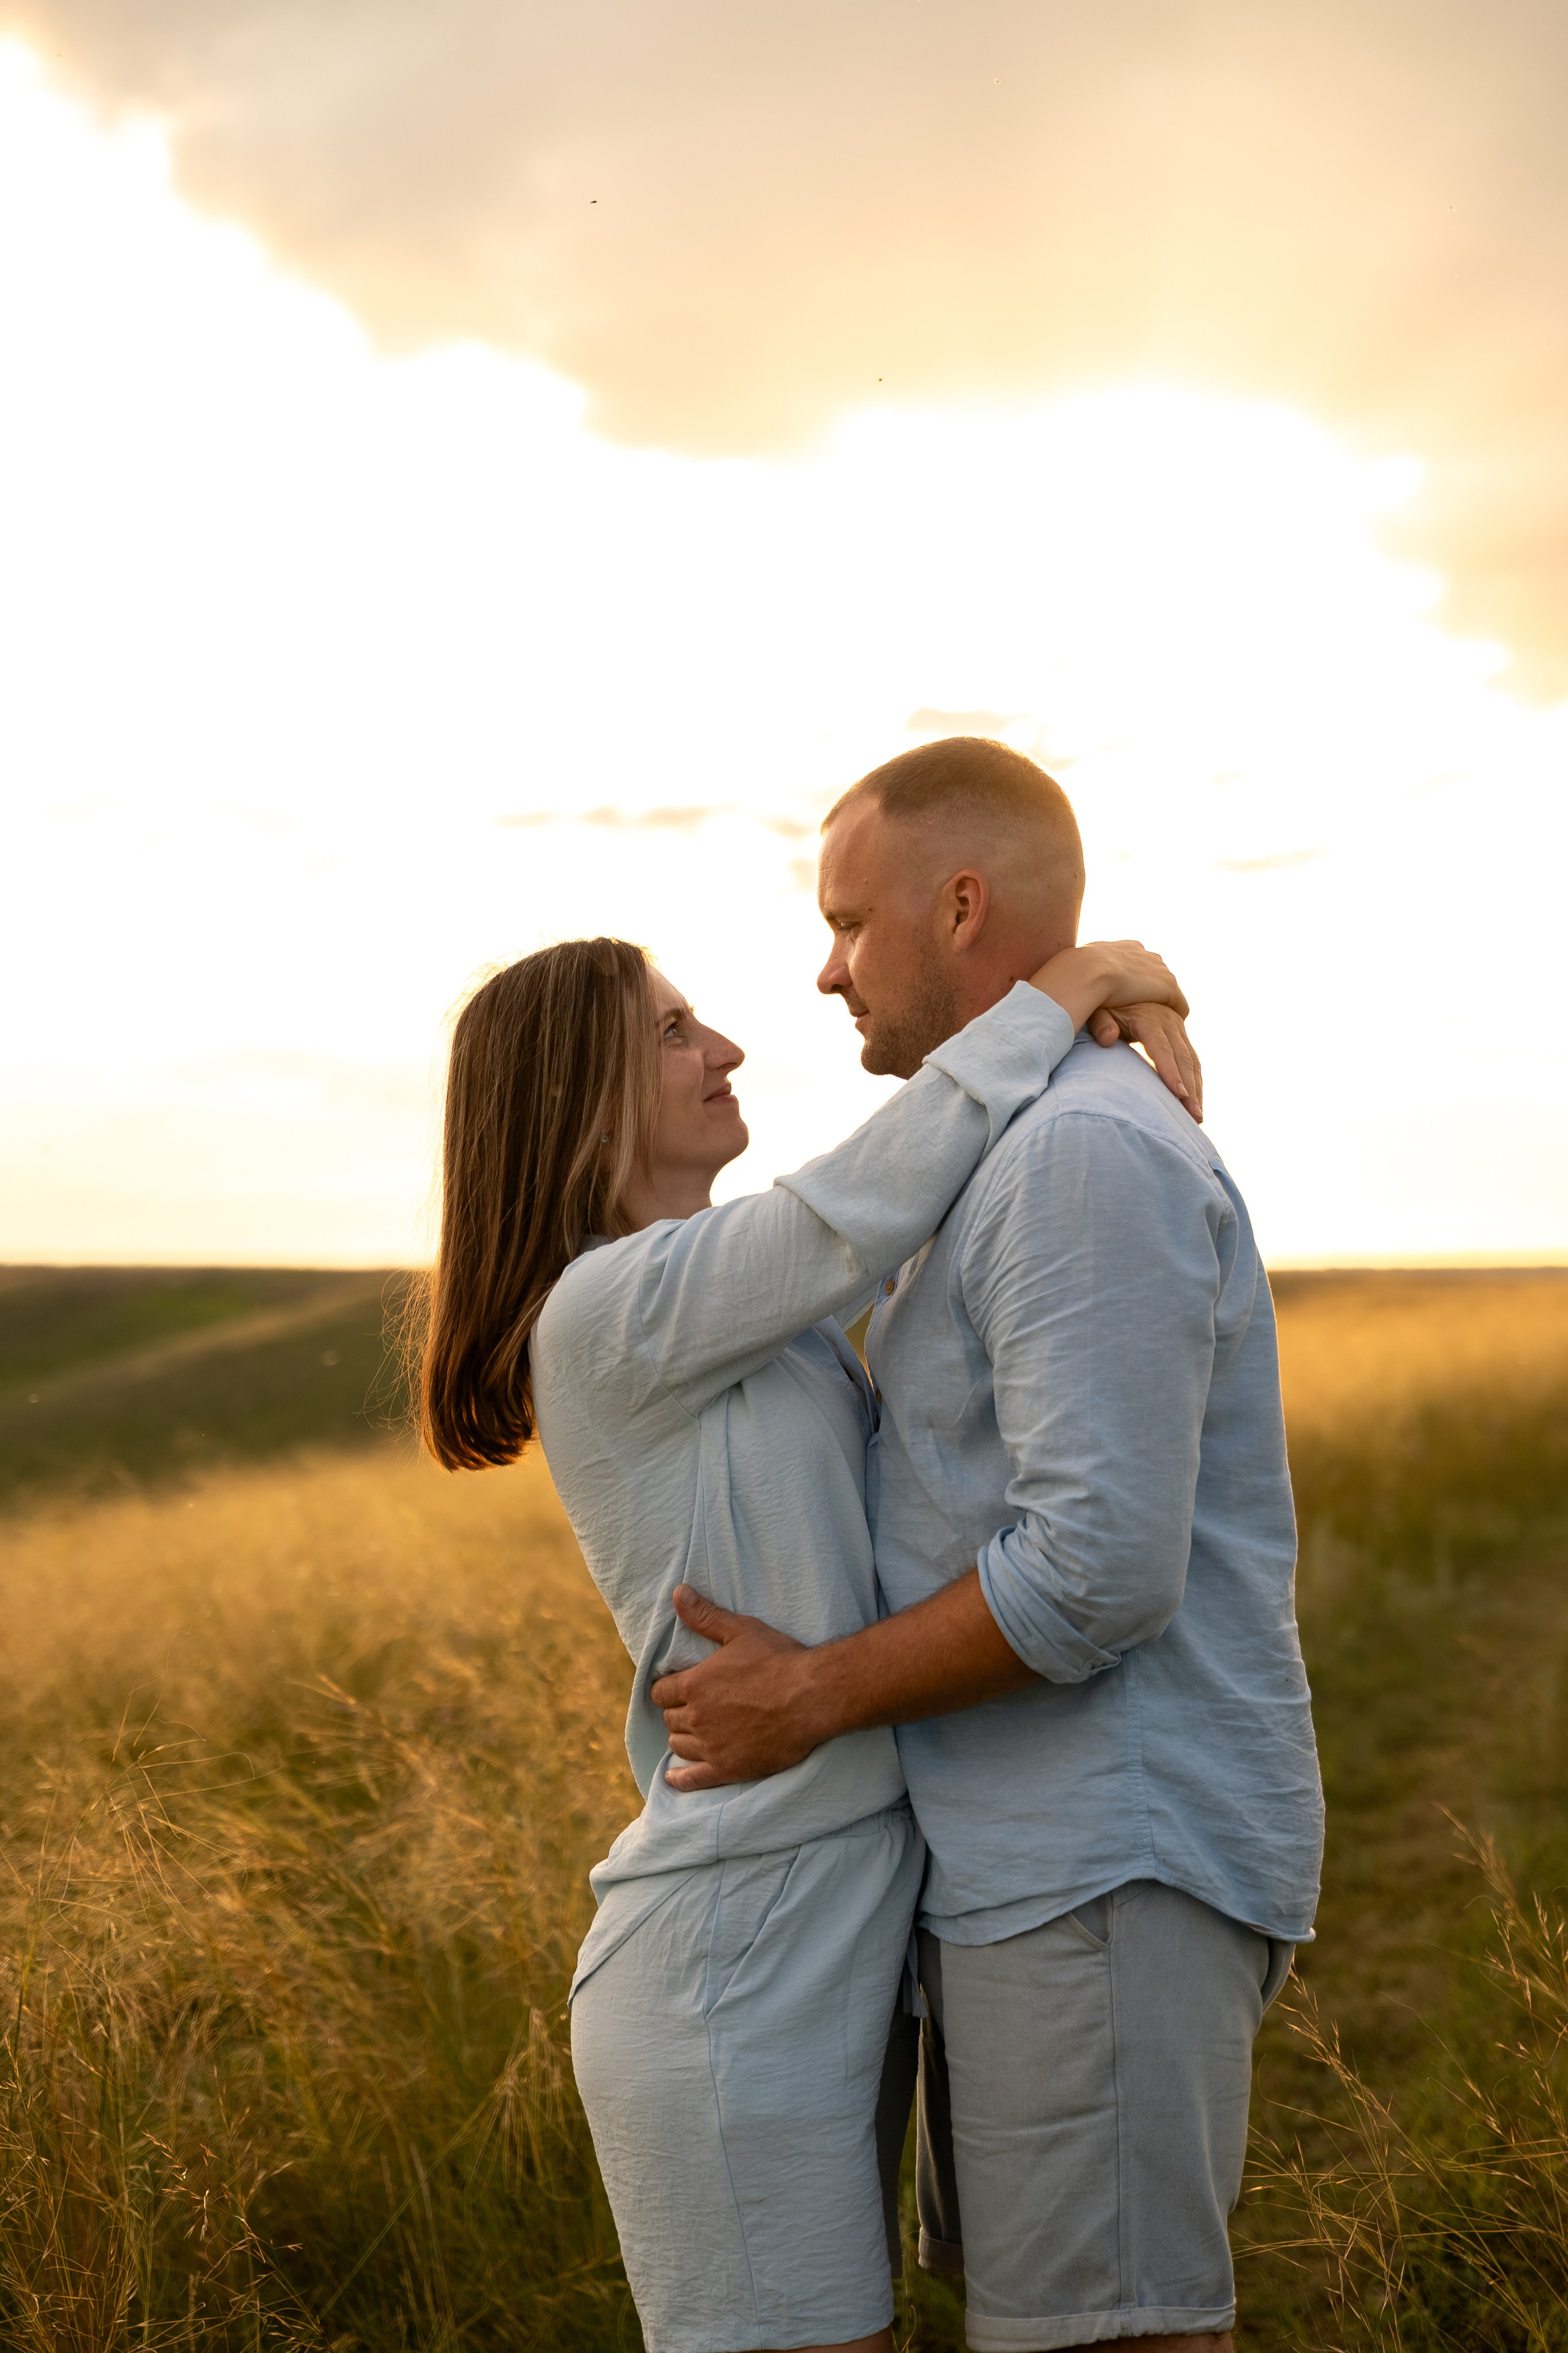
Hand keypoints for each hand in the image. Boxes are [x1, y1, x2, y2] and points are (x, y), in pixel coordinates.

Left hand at [649, 1586, 817, 1790]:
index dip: (668, 1688)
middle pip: (670, 1718)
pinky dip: (679, 1779)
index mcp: (695, 1683)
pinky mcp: (728, 1768)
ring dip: (682, 1737)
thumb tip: (678, 1592)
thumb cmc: (779, 1659)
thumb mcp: (740, 1631)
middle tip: (693, 1707)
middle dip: (677, 1711)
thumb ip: (705, 1616)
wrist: (812, 1697)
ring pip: (679, 1745)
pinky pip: (693, 1780)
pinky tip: (673, 1777)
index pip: (661, 1691)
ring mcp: (711, 1745)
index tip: (677, 1687)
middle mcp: (697, 1716)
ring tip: (693, 1732)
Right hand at [1031, 939, 1188, 1030]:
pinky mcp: (1167, 986)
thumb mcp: (1075, 974)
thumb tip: (1079, 989)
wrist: (1083, 973)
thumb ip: (1084, 979)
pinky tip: (1168, 1032)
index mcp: (1121, 948)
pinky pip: (1179, 1004)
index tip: (1132, 997)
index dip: (1136, 982)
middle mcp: (1143, 953)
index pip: (1137, 962)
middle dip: (1154, 991)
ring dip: (1164, 1006)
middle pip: (1156, 973)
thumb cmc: (1070, 978)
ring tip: (1160, 1028)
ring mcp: (1157, 969)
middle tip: (1148, 1014)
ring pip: (1168, 990)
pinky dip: (1175, 1016)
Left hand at [1088, 1001, 1203, 1120]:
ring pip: (1192, 1061)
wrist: (1123, 986)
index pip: (1162, 1049)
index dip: (1171, 1072)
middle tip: (1194, 1117)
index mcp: (1150, 1019)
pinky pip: (1193, 1060)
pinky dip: (1196, 1082)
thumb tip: (1108, 1040)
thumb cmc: (1106, 1005)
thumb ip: (1102, 1024)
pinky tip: (1196, 1103)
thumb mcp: (1100, 1010)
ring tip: (1198, 1118)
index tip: (1179, 1095)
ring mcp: (1178, 1029)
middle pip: (1183, 1059)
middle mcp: (1169, 1023)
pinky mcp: (1181, 1035)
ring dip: (1197, 1090)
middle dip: (1190, 1090)